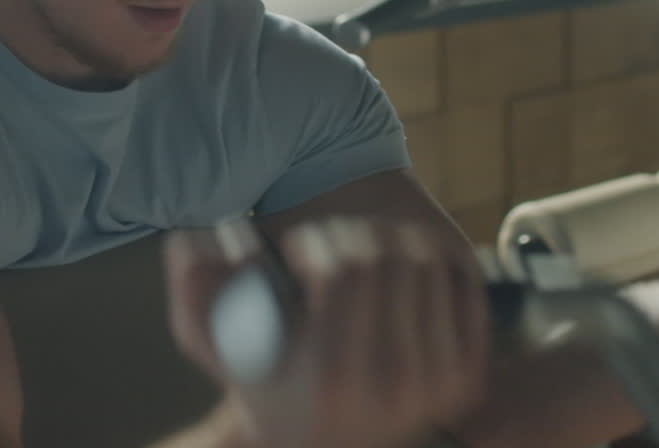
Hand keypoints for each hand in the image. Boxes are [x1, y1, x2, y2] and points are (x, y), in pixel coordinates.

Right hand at [165, 216, 490, 447]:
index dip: (315, 240)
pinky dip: (435, 265)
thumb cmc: (259, 383)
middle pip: (388, 259)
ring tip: (360, 252)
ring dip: (391, 241)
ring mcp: (436, 386)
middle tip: (328, 242)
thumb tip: (198, 232)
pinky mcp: (463, 381)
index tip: (296, 247)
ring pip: (427, 264)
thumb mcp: (210, 340)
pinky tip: (399, 272)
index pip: (343, 269)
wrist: (310, 444)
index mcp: (333, 376)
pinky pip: (462, 288)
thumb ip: (194, 283)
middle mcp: (393, 385)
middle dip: (351, 233)